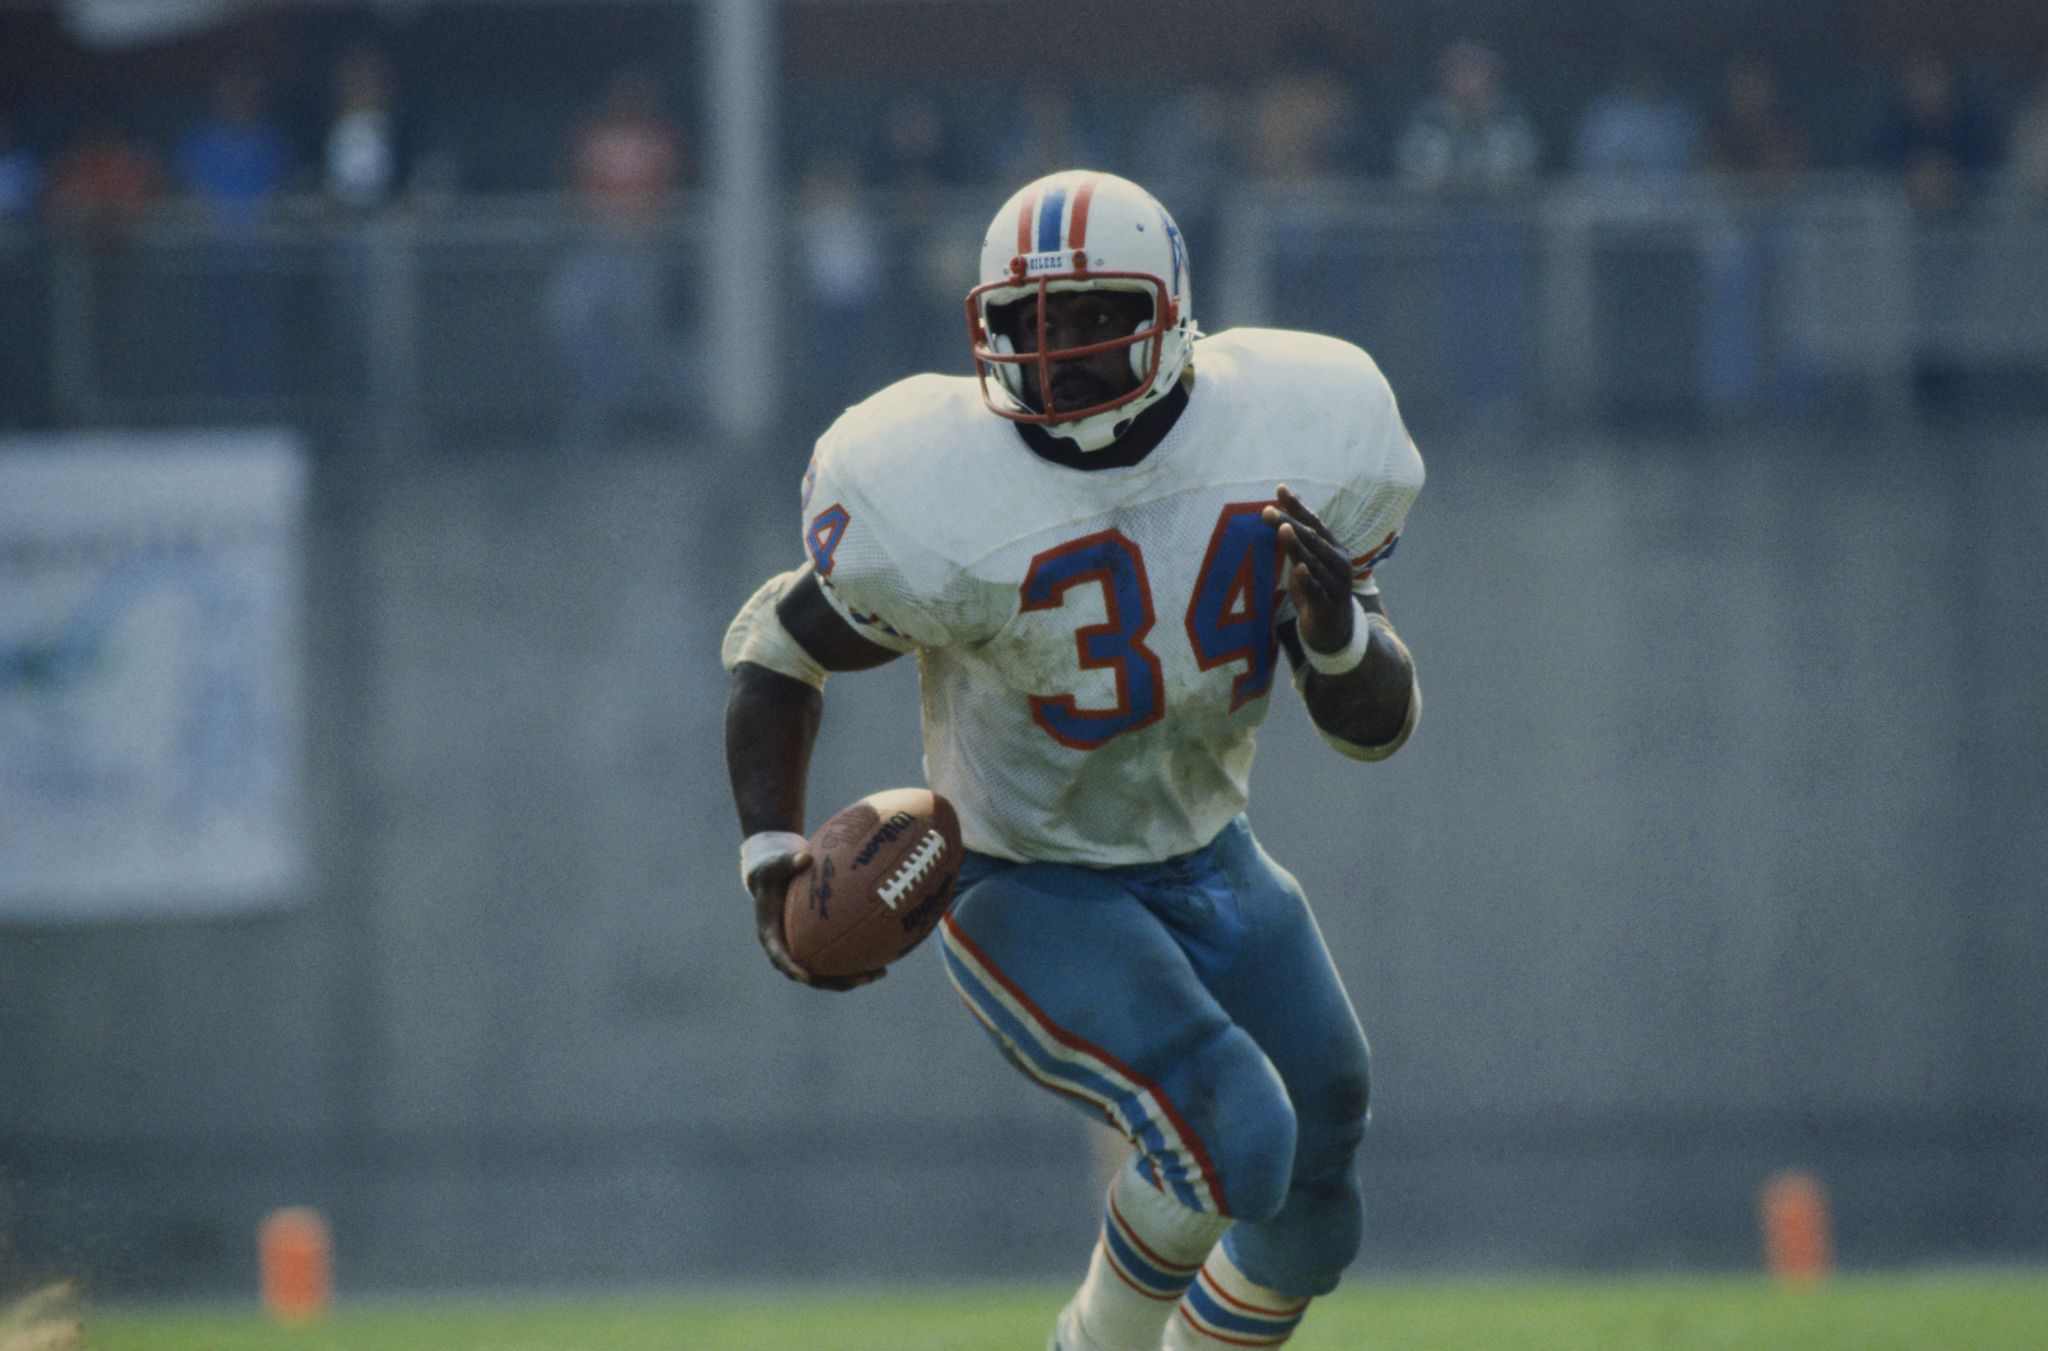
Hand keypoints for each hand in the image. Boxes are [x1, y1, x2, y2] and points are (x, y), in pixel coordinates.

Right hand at [748, 850, 886, 992]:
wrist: (773, 879)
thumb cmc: (772, 871)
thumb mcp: (775, 865)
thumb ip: (787, 862)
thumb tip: (806, 858)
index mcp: (772, 935)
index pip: (780, 958)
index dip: (793, 969)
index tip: (806, 977)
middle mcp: (788, 949)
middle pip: (811, 975)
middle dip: (835, 982)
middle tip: (859, 980)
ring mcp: (805, 950)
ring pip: (829, 972)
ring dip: (854, 977)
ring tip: (881, 973)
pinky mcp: (819, 945)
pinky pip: (839, 957)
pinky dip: (858, 960)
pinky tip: (884, 955)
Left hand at [1262, 484, 1356, 656]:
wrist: (1334, 631)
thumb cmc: (1318, 590)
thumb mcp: (1309, 561)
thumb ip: (1300, 536)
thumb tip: (1289, 503)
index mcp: (1333, 549)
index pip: (1315, 523)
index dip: (1298, 507)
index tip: (1280, 488)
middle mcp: (1338, 562)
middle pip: (1313, 539)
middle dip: (1291, 522)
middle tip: (1268, 511)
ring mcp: (1336, 584)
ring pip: (1314, 562)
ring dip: (1298, 545)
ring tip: (1283, 529)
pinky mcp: (1328, 606)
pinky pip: (1318, 591)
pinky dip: (1309, 580)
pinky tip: (1299, 569)